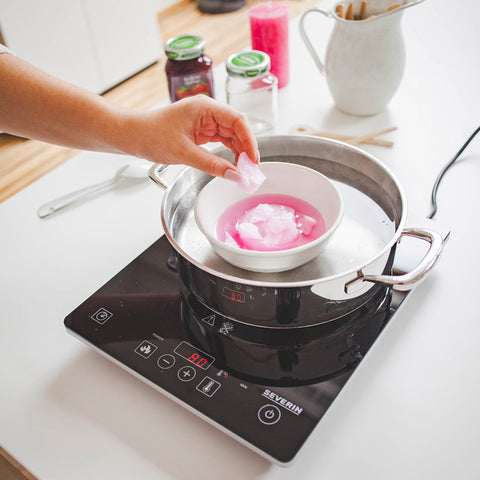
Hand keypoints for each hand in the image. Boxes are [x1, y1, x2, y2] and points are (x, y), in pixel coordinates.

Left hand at [128, 95, 258, 177]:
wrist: (132, 135)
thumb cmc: (151, 135)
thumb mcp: (184, 153)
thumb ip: (212, 165)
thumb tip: (235, 176)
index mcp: (205, 107)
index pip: (237, 120)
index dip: (250, 140)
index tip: (253, 160)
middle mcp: (208, 111)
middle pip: (237, 128)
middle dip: (246, 148)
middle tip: (250, 170)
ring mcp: (205, 121)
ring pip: (231, 136)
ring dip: (239, 152)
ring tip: (243, 170)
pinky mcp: (201, 132)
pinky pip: (221, 141)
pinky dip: (229, 153)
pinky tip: (232, 165)